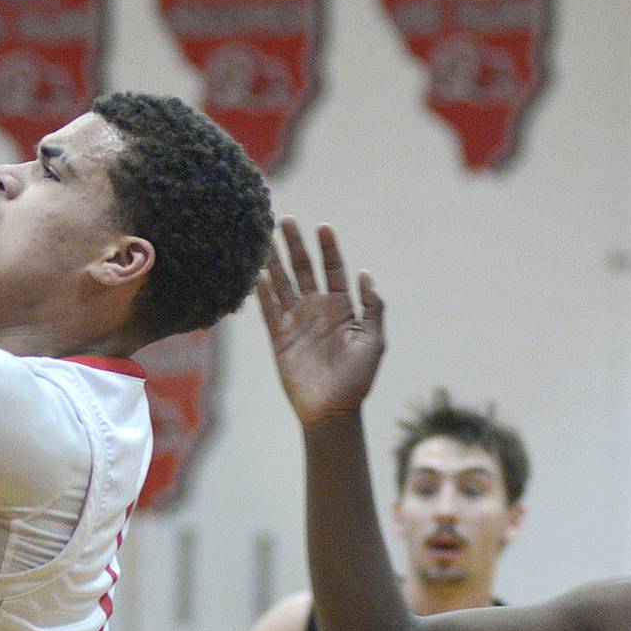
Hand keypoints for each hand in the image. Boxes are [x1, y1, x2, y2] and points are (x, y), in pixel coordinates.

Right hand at [256, 218, 384, 427]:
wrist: (332, 410)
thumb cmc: (357, 379)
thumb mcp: (374, 342)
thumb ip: (373, 309)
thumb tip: (365, 276)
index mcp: (343, 308)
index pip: (334, 270)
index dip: (329, 248)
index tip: (323, 227)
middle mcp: (318, 309)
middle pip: (304, 269)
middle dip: (295, 245)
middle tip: (285, 220)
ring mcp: (297, 322)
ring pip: (283, 283)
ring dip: (274, 261)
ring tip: (263, 238)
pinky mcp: (279, 337)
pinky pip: (269, 310)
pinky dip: (262, 292)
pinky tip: (256, 274)